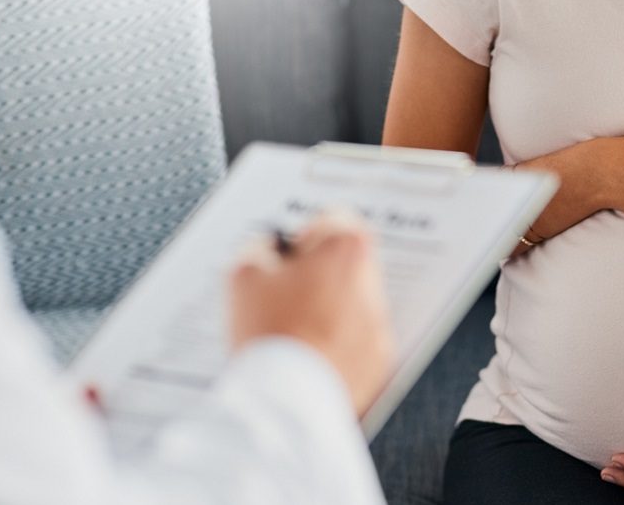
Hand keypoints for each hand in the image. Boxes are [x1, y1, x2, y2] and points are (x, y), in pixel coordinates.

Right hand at [230, 213, 393, 414]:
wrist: (287, 401)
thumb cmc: (268, 331)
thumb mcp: (243, 273)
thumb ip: (260, 247)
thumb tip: (271, 250)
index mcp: (346, 249)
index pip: (333, 221)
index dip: (303, 237)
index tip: (286, 258)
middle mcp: (373, 284)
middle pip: (347, 264)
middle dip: (318, 274)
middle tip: (284, 297)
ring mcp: (379, 326)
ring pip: (352, 305)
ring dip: (328, 311)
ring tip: (291, 332)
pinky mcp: (378, 363)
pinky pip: (357, 343)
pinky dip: (336, 346)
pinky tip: (306, 357)